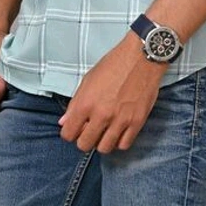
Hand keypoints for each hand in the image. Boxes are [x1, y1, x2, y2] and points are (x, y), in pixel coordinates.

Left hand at [58, 33, 167, 153]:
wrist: (141, 57)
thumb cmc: (114, 64)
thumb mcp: (88, 79)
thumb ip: (75, 103)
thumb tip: (64, 122)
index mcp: (86, 102)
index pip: (68, 133)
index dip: (69, 132)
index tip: (73, 129)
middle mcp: (102, 115)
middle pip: (85, 145)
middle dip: (83, 139)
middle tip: (88, 130)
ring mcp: (120, 120)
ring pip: (104, 148)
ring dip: (101, 142)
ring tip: (103, 131)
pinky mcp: (137, 122)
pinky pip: (124, 145)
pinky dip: (118, 141)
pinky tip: (117, 131)